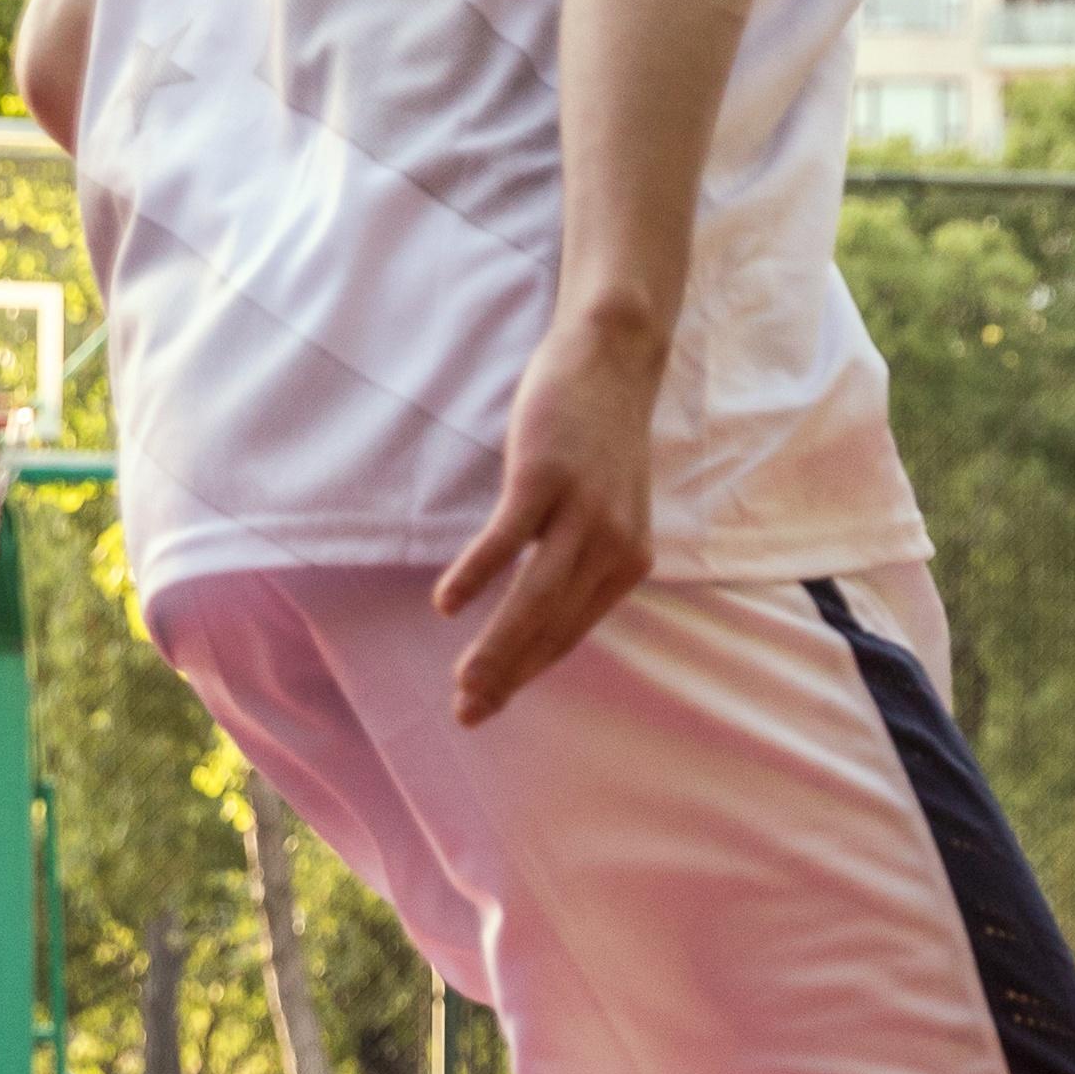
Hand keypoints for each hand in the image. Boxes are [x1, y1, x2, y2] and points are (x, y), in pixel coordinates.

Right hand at [434, 304, 666, 724]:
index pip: (570, 633)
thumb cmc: (599, 435)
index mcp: (626, 562)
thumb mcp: (604, 506)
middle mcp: (612, 546)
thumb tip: (538, 607)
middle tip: (468, 713)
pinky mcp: (547, 477)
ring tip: (463, 683)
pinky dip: (478, 574)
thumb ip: (579, 556)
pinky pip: (509, 538)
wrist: (613, 359)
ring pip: (535, 596)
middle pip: (551, 627)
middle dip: (507, 676)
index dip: (529, 672)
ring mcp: (581, 512)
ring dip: (496, 646)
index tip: (491, 703)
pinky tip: (448, 605)